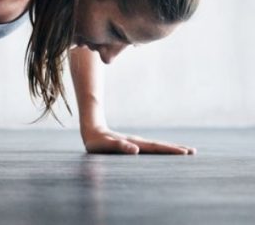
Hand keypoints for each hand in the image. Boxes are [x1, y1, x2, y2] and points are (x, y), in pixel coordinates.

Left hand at [81, 126, 196, 154]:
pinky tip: (167, 152)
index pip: (156, 148)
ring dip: (171, 148)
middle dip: (176, 149)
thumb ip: (119, 147)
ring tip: (186, 151)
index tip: (185, 152)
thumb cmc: (97, 142)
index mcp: (134, 143)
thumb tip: (136, 150)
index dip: (170, 150)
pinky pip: (152, 148)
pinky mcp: (134, 145)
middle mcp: (138, 142)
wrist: (92, 131)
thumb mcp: (105, 145)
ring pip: (158, 146)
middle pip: (160, 146)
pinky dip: (163, 150)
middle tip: (193, 152)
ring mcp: (137, 143)